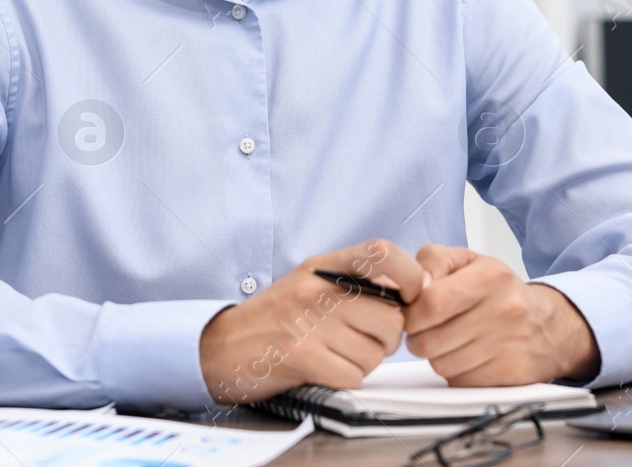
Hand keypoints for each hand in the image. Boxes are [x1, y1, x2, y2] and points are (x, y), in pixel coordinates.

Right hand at [200, 239, 426, 404]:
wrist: (220, 347)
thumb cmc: (272, 319)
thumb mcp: (309, 283)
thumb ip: (354, 281)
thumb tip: (410, 290)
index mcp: (322, 266)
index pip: (383, 252)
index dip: (410, 275)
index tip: (411, 296)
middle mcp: (317, 289)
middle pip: (391, 316)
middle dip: (385, 339)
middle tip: (362, 341)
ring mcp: (309, 321)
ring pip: (376, 352)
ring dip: (364, 362)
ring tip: (335, 355)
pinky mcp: (303, 356)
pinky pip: (354, 375)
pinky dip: (345, 379)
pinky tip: (324, 370)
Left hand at [404, 244, 600, 385]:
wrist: (549, 326)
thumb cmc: (500, 292)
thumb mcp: (469, 261)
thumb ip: (434, 260)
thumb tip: (415, 283)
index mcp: (490, 276)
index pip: (430, 303)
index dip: (412, 313)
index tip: (413, 313)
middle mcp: (505, 310)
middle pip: (429, 340)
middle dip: (419, 338)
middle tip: (429, 330)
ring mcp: (510, 344)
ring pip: (441, 365)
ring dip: (437, 357)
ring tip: (453, 342)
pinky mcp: (512, 374)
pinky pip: (460, 382)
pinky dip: (457, 373)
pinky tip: (470, 357)